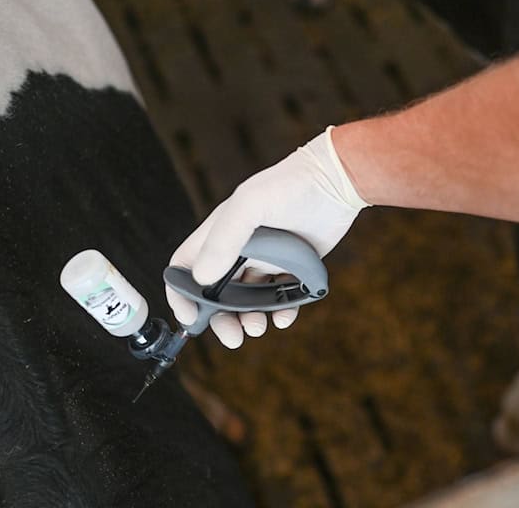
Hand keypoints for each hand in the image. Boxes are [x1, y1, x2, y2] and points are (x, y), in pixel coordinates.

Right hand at [166, 126, 369, 347]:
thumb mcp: (250, 206)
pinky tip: (285, 316)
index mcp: (220, 233)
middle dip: (221, 319)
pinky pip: (281, 298)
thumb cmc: (290, 185)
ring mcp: (267, 259)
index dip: (181, 294)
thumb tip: (201, 278)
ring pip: (248, 300)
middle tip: (233, 337)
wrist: (338, 180)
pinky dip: (280, 312)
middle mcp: (239, 248)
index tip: (191, 319)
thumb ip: (223, 240)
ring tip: (259, 327)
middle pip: (216, 293)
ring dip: (249, 319)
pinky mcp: (294, 267)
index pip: (186, 266)